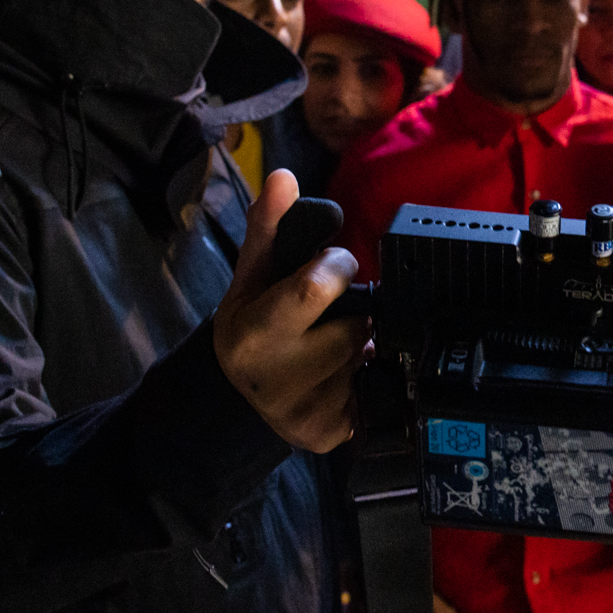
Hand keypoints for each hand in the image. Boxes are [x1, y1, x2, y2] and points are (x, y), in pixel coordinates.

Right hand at [213, 169, 367, 452]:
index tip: (336, 265)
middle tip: (334, 314)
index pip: (319, 285)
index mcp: (253, 333)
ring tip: (334, 344)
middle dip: (354, 312)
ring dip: (362, 344)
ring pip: (367, 357)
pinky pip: (374, 392)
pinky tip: (342, 375)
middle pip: (354, 325)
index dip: (339, 266)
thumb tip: (283, 177)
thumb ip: (270, 227)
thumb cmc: (251, 326)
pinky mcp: (330, 436)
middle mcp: (276, 379)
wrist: (237, 397)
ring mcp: (305, 413)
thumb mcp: (251, 277)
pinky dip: (366, 377)